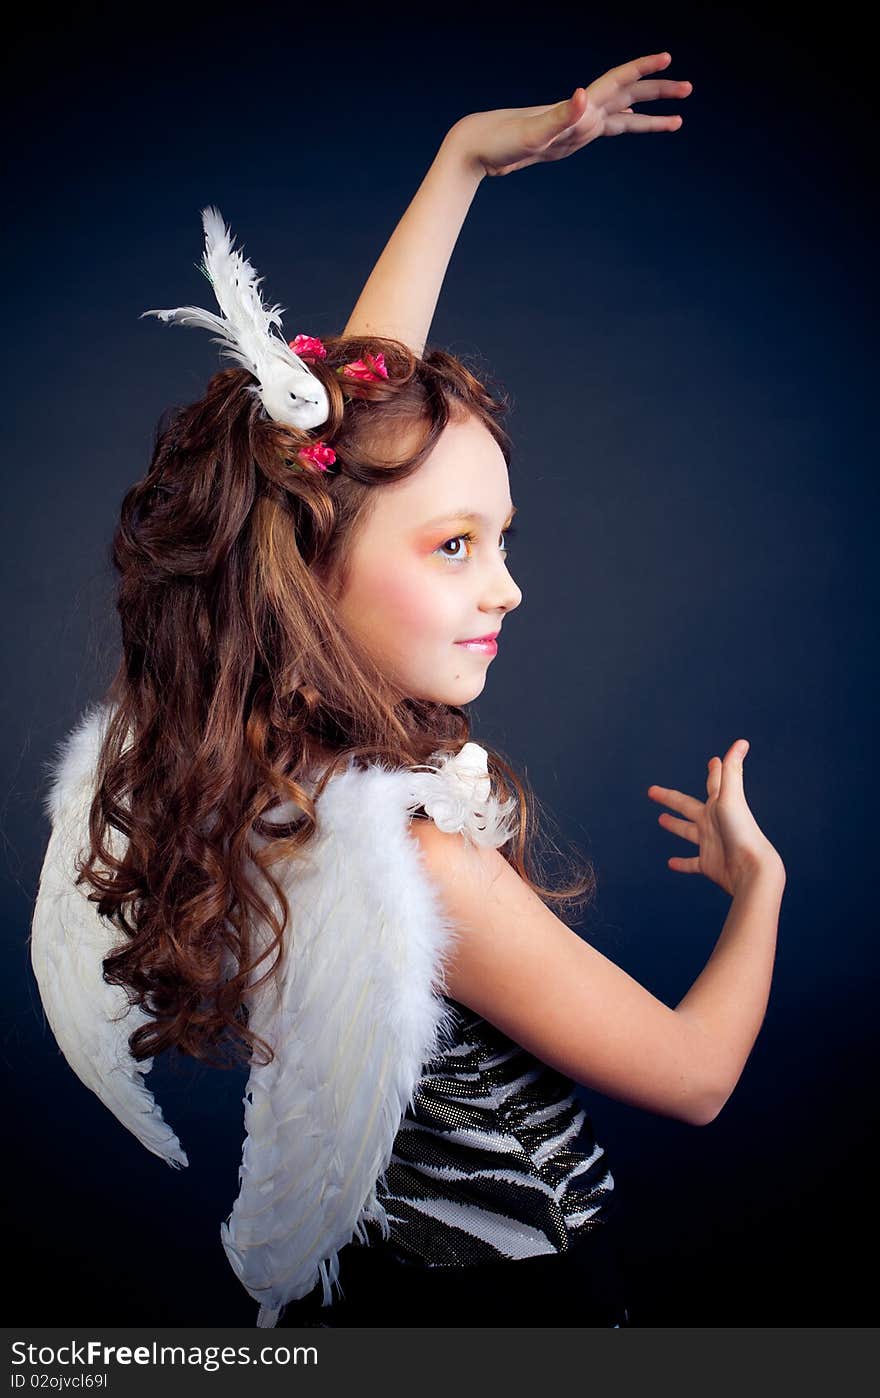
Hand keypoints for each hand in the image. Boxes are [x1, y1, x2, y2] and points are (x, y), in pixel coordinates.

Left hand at [448, 52, 691, 177]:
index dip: (643, 71)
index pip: (618, 83)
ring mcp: (577, 126)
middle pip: (629, 96)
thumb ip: (561, 116)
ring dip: (649, 115)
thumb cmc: (501, 140)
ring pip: (623, 115)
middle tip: (688, 90)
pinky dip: (623, 125)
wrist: (477, 147)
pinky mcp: (569, 139)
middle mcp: (581, 112)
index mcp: (578, 108)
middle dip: (659, 92)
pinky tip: (630, 122)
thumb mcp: (532, 133)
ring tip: (676, 119)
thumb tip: (584, 97)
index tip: (668, 60)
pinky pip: (605, 130)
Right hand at [647, 740, 784, 897]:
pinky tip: (671, 863)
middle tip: (653, 791)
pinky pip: (692, 863)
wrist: (750, 868)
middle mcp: (713, 822)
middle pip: (688, 807)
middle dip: (671, 798)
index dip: (714, 771)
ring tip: (661, 819)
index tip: (714, 760)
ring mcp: (710, 843)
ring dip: (675, 825)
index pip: (713, 783)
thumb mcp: (732, 797)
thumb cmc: (742, 831)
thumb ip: (733, 770)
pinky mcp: (708, 864)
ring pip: (687, 832)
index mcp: (719, 805)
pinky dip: (681, 863)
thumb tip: (742, 741)